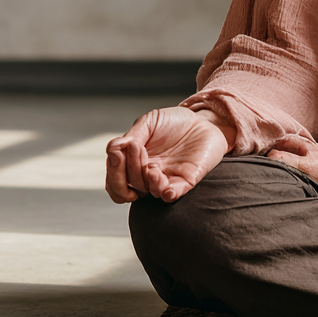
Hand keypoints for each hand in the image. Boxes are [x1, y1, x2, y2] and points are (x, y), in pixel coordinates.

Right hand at [105, 106, 234, 203]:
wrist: (204, 120)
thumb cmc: (175, 122)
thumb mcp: (150, 121)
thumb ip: (132, 135)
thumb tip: (114, 150)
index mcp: (134, 163)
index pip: (114, 180)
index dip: (113, 169)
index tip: (120, 149)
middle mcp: (147, 175)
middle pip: (125, 189)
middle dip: (127, 170)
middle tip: (138, 149)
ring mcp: (166, 179)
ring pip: (148, 192)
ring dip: (144, 181)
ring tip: (152, 166)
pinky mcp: (185, 181)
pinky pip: (172, 195)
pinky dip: (165, 193)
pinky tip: (164, 183)